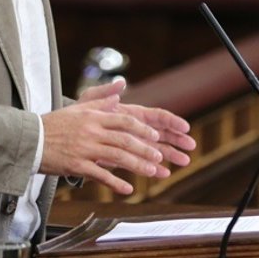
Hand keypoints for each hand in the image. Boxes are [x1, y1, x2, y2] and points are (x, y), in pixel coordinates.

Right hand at [41, 91, 161, 194]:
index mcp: (92, 117)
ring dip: (137, 165)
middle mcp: (91, 131)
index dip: (142, 129)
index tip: (154, 136)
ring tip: (151, 171)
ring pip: (117, 157)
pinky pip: (101, 175)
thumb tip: (120, 92)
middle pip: (125, 140)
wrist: (30, 140)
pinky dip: (116, 183)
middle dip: (145, 149)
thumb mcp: (77, 108)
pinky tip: (128, 189)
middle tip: (159, 156)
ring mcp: (85, 149)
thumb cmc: (54, 124)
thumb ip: (101, 101)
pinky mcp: (77, 165)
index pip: (124, 120)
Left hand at [78, 80, 196, 172]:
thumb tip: (121, 83)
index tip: (185, 128)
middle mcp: (136, 128)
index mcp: (132, 114)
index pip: (156, 116)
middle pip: (162, 133)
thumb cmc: (79, 115)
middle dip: (177, 139)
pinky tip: (164, 173)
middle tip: (191, 146)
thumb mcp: (89, 102)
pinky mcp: (125, 156)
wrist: (67, 134)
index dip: (172, 121)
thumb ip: (105, 93)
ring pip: (156, 149)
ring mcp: (133, 143)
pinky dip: (153, 168)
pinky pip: (142, 162)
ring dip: (170, 155)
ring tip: (184, 162)